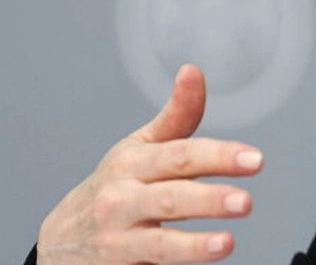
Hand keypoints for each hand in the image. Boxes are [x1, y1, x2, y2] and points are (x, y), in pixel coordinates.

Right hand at [36, 65, 263, 263]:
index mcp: (132, 164)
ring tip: (226, 243)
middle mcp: (121, 200)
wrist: (60, 241)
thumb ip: (177, 116)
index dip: (219, 156)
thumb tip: (193, 70)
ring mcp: (117, 241)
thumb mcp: (139, 149)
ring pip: (157, 244)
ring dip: (193, 245)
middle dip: (208, 200)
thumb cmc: (114, 187)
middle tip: (244, 202)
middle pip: (170, 199)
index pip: (180, 156)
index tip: (255, 159)